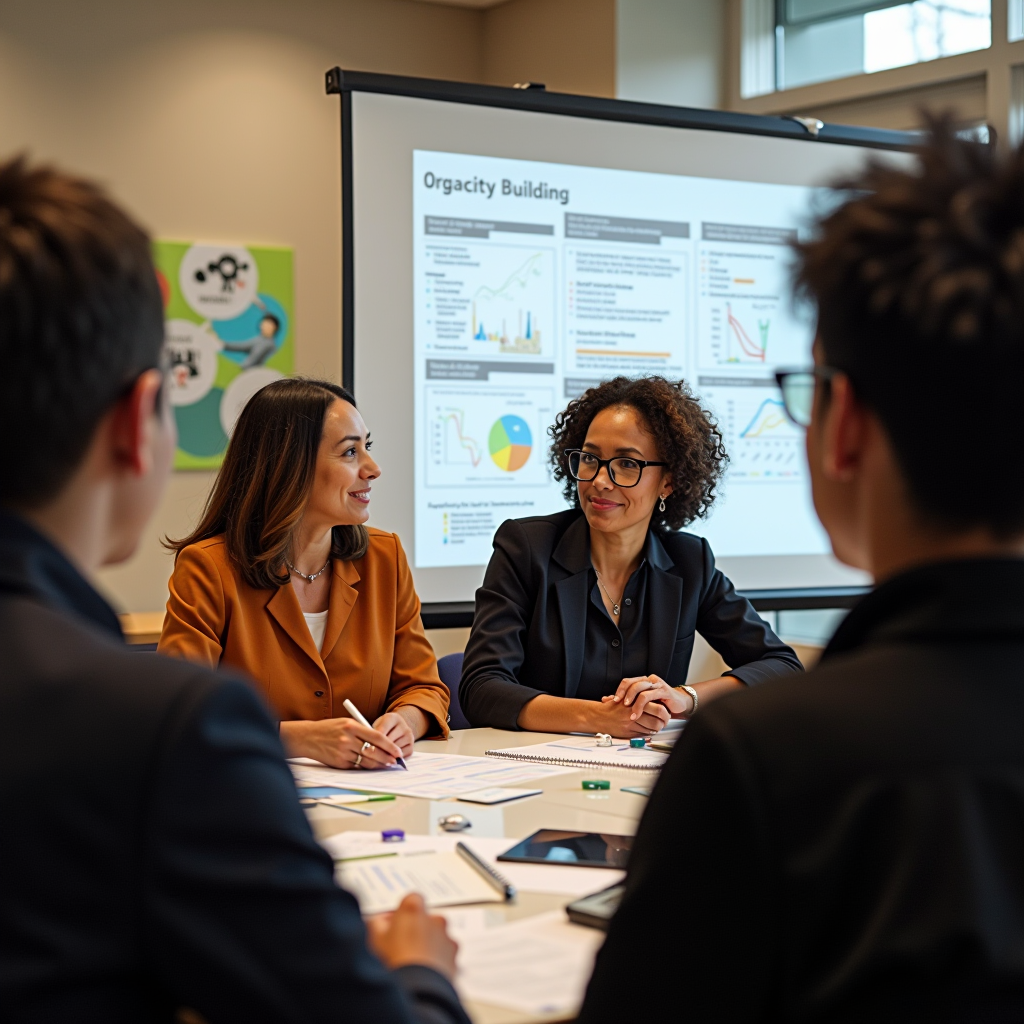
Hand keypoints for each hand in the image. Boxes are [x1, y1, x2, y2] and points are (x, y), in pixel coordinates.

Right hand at [279, 717, 403, 768]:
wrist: (308, 737)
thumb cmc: (329, 728)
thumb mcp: (346, 723)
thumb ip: (362, 730)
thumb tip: (381, 741)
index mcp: (352, 726)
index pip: (377, 736)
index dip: (390, 745)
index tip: (398, 751)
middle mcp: (348, 739)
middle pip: (373, 751)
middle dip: (387, 757)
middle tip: (395, 760)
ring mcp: (343, 752)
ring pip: (366, 761)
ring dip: (379, 764)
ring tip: (387, 765)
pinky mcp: (339, 762)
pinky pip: (356, 767)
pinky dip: (366, 767)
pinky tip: (372, 767)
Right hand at [365, 893, 458, 980]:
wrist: (416, 990)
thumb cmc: (393, 962)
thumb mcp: (374, 939)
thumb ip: (376, 924)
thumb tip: (378, 922)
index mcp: (413, 909)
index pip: (410, 901)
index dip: (401, 914)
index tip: (392, 926)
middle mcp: (434, 919)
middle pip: (425, 919)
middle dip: (415, 929)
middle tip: (400, 946)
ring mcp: (446, 937)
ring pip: (436, 936)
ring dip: (427, 944)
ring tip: (412, 963)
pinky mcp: (454, 956)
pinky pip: (445, 954)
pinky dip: (437, 959)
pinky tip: (424, 972)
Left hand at [372, 711, 415, 757]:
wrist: (397, 729)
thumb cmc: (383, 728)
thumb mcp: (376, 725)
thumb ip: (373, 733)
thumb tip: (370, 747)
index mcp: (393, 718)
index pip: (381, 732)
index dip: (372, 741)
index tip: (364, 748)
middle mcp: (404, 726)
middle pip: (389, 743)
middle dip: (379, 750)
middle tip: (370, 756)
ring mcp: (410, 737)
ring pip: (394, 751)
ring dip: (386, 755)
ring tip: (378, 756)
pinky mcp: (412, 748)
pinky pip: (400, 757)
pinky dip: (393, 759)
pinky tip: (387, 758)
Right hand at [587, 689, 670, 737]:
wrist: (598, 716)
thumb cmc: (612, 706)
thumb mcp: (626, 698)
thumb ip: (640, 700)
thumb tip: (655, 703)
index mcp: (635, 701)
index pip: (658, 708)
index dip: (665, 712)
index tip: (665, 712)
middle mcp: (634, 713)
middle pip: (658, 719)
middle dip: (664, 721)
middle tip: (665, 720)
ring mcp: (631, 724)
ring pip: (652, 728)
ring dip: (657, 728)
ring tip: (658, 726)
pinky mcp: (628, 733)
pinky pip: (644, 734)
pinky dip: (648, 732)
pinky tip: (648, 730)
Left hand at [602, 674, 692, 719]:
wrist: (678, 704)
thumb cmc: (659, 703)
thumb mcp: (642, 702)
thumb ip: (626, 700)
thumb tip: (606, 700)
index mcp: (642, 681)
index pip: (627, 681)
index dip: (619, 690)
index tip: (612, 700)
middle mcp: (649, 680)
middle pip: (632, 683)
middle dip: (624, 694)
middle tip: (619, 705)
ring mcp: (656, 684)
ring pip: (640, 689)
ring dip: (633, 702)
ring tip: (629, 713)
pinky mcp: (664, 690)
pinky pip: (650, 695)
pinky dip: (642, 706)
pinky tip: (638, 714)